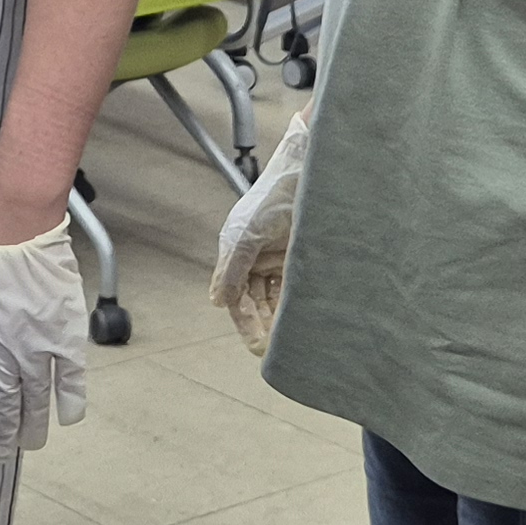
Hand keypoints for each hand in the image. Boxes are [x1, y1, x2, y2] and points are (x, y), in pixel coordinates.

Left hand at [0, 218, 89, 459]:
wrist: (19, 228)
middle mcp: (5, 354)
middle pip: (5, 406)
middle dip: (3, 435)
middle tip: (3, 455)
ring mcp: (38, 349)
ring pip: (35, 400)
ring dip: (33, 427)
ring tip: (30, 445)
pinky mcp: (66, 337)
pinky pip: (71, 378)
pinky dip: (70, 402)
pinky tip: (67, 420)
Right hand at [207, 97, 310, 350]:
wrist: (308, 174)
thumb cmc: (273, 197)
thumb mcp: (247, 235)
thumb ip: (231, 269)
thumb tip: (217, 302)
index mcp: (236, 252)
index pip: (237, 298)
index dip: (245, 323)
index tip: (257, 347)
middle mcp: (255, 258)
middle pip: (256, 302)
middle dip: (264, 325)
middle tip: (275, 351)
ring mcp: (278, 258)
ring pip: (276, 298)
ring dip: (281, 319)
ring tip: (292, 341)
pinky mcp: (300, 256)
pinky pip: (296, 288)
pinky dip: (298, 305)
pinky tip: (306, 320)